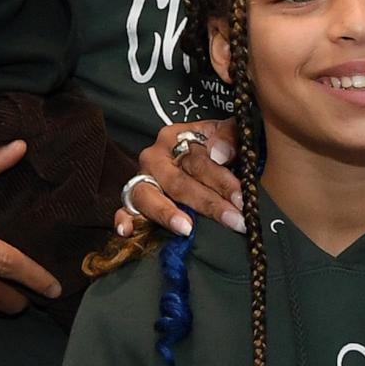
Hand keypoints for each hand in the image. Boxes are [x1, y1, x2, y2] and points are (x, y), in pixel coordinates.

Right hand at [112, 119, 243, 237]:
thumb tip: (221, 153)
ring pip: (149, 196)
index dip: (222, 180)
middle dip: (208, 203)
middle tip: (232, 219)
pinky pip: (123, 209)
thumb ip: (229, 136)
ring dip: (168, 214)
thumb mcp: (223, 134)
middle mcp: (155, 157)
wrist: (189, 154)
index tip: (241, 198)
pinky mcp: (131, 199)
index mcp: (176, 137)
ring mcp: (141, 179)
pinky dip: (123, 219)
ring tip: (187, 228)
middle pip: (178, 182)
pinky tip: (127, 231)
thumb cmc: (211, 147)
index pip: (199, 160)